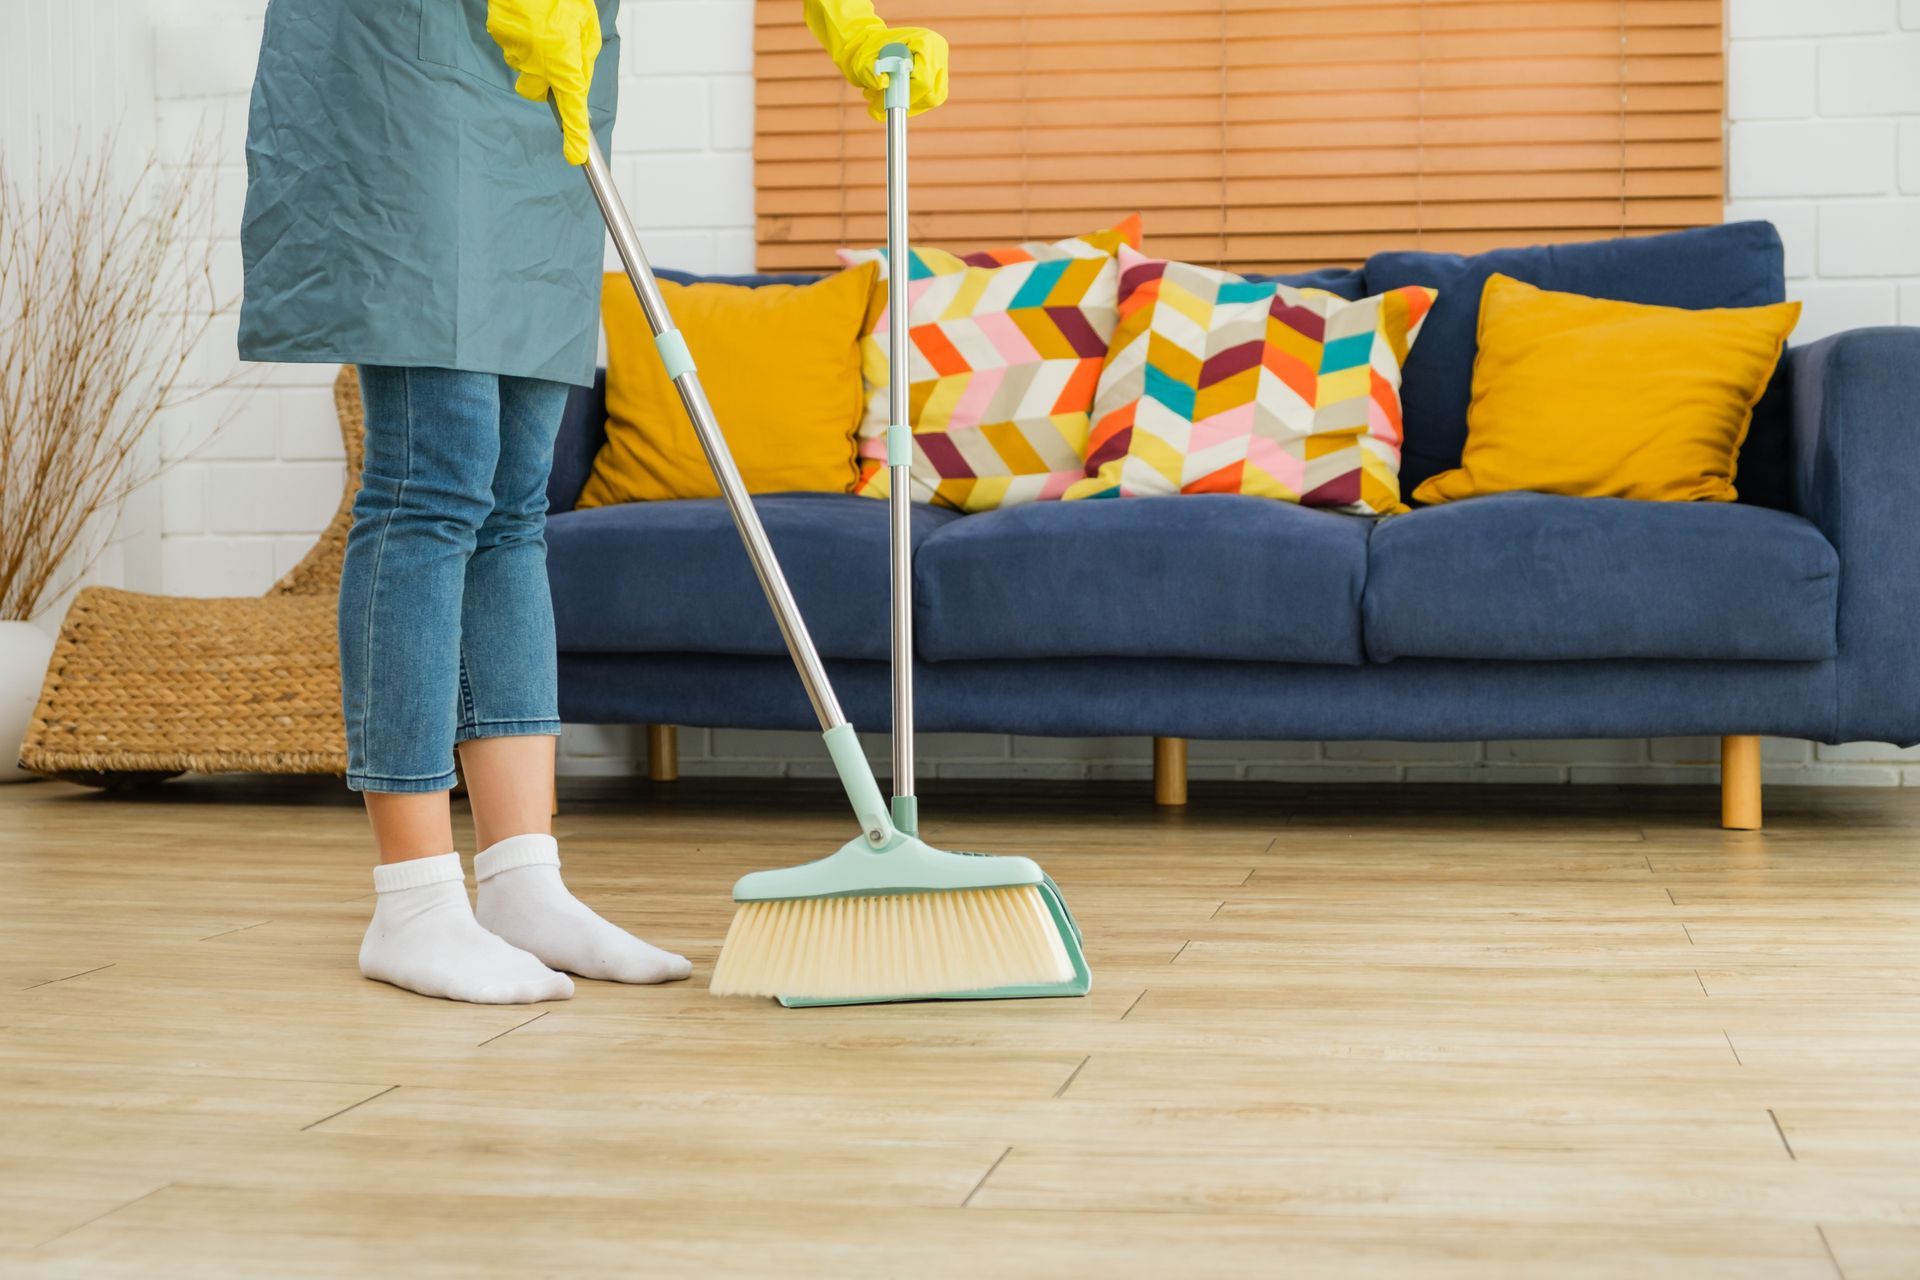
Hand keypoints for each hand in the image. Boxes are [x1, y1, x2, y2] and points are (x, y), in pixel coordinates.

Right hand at [487, 0, 602, 163]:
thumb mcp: (588, 29)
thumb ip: (584, 60)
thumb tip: (578, 82)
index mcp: (563, 62)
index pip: (572, 109)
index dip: (574, 135)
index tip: (576, 156)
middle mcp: (537, 63)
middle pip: (539, 93)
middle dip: (548, 83)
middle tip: (557, 55)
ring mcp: (515, 52)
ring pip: (525, 69)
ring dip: (535, 57)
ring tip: (543, 28)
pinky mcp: (500, 37)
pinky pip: (513, 48)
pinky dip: (521, 40)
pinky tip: (528, 21)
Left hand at [803, 0, 949, 120]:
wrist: (862, 45)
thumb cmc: (861, 52)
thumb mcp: (863, 64)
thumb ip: (872, 74)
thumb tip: (883, 84)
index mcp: (925, 43)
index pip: (927, 81)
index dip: (908, 96)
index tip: (885, 102)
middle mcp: (937, 50)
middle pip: (934, 92)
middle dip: (907, 102)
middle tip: (879, 104)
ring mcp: (938, 62)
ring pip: (932, 98)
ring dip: (906, 104)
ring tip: (878, 98)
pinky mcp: (935, 73)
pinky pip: (928, 99)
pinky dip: (909, 104)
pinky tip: (887, 96)